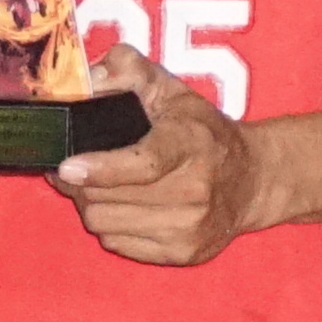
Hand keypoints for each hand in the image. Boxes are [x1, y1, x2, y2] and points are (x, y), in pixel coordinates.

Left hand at [55, 47, 282, 265]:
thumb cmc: (203, 131)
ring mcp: (190, 227)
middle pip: (109, 197)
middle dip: (79, 184)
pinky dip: (109, 227)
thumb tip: (90, 80)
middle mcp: (194, 190)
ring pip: (105, 224)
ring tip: (97, 188)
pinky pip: (118, 245)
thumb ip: (128, 69)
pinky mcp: (184, 253)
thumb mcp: (171, 89)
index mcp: (191, 143)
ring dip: (90, 205)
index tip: (68, 166)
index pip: (143, 163)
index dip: (101, 168)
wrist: (253, 181)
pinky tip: (121, 208)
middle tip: (73, 168)